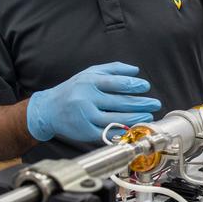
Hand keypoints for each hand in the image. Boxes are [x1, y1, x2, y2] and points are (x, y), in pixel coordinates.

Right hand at [27, 62, 161, 143]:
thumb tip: (135, 70)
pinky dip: (122, 131)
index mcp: (89, 82)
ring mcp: (86, 116)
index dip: (134, 85)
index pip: (117, 83)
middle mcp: (87, 98)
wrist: (48, 109)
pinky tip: (133, 128)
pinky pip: (108, 132)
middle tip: (154, 103)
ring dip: (136, 117)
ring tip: (148, 115)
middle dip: (141, 103)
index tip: (146, 87)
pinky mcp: (86, 131)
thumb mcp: (89, 73)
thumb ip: (113, 69)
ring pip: (117, 119)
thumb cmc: (72, 90)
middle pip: (120, 102)